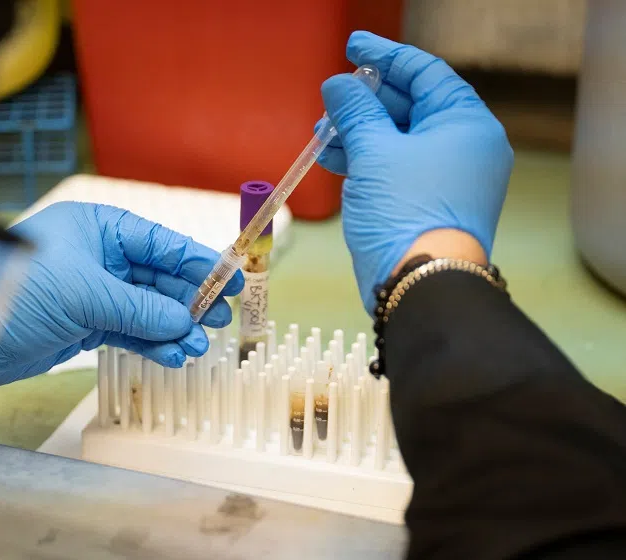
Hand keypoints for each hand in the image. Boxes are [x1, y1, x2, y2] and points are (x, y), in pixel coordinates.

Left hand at [0, 202, 241, 385]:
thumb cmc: (17, 288)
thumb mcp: (84, 292)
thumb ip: (139, 308)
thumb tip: (184, 323)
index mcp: (100, 229)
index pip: (161, 243)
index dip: (199, 262)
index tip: (233, 280)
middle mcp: (100, 257)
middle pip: (159, 277)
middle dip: (189, 300)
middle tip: (219, 320)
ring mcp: (93, 292)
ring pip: (146, 308)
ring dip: (172, 328)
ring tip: (198, 347)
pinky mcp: (84, 325)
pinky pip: (128, 331)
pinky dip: (150, 343)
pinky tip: (172, 355)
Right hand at [317, 31, 513, 312]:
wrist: (419, 283)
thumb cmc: (405, 212)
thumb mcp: (374, 152)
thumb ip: (355, 111)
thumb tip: (339, 85)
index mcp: (465, 123)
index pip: (425, 73)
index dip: (385, 56)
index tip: (352, 47)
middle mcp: (464, 146)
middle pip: (411, 106)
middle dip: (365, 102)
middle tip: (330, 101)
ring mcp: (447, 177)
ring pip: (399, 139)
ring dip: (359, 133)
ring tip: (323, 136)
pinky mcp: (428, 203)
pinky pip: (396, 168)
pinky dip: (367, 160)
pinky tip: (334, 159)